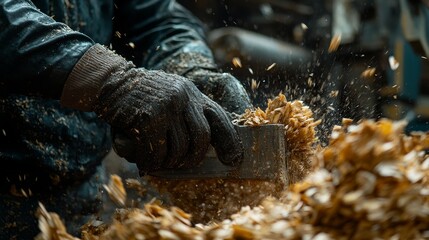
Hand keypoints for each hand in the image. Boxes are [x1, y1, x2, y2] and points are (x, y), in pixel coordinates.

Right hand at [61, 44, 242, 173]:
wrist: (110, 82)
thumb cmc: (140, 97)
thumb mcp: (170, 96)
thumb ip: (185, 115)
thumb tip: (200, 150)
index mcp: (192, 92)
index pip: (219, 117)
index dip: (229, 140)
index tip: (233, 160)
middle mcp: (184, 96)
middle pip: (202, 137)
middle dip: (193, 158)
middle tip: (181, 165)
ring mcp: (167, 105)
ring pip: (179, 148)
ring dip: (169, 162)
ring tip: (157, 162)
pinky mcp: (148, 117)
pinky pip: (157, 151)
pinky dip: (151, 163)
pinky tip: (143, 162)